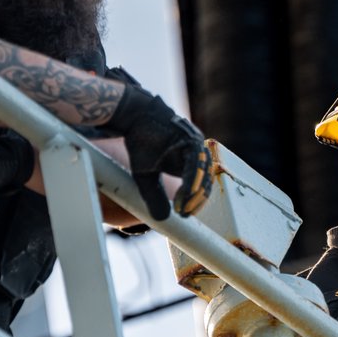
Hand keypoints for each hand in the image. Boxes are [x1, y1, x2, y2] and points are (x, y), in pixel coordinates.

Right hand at [107, 84, 212, 219]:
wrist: (133, 117)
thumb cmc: (141, 144)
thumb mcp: (146, 175)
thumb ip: (154, 196)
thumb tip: (162, 219)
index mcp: (190, 161)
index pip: (199, 185)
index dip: (193, 202)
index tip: (184, 215)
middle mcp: (197, 152)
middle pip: (204, 180)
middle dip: (196, 200)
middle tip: (185, 214)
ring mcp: (196, 143)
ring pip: (202, 172)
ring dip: (195, 193)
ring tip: (184, 208)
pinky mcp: (190, 137)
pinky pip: (194, 162)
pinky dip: (190, 180)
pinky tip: (184, 194)